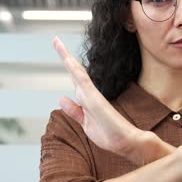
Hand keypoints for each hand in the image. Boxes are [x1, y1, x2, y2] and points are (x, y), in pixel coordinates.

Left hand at [52, 36, 149, 161]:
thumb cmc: (109, 133)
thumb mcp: (85, 122)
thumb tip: (61, 98)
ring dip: (67, 58)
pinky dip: (75, 71)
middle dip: (65, 55)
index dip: (67, 65)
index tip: (60, 52)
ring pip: (77, 72)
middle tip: (55, 40)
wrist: (126, 141)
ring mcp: (92, 95)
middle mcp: (89, 94)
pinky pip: (84, 82)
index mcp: (86, 99)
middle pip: (74, 71)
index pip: (74, 78)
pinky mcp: (95, 100)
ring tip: (57, 44)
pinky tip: (68, 61)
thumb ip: (74, 110)